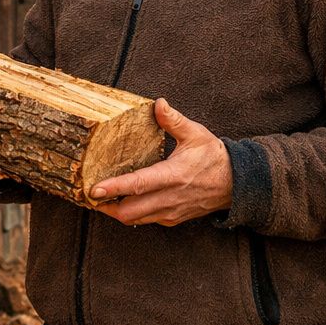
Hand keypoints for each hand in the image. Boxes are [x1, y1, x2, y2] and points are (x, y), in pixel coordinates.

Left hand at [89, 99, 232, 226]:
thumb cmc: (214, 157)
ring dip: (115, 211)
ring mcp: (170, 212)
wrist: (236, 184)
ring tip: (100, 199)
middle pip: (129, 211)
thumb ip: (174, 120)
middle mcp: (170, 198)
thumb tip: (158, 104)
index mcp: (173, 175)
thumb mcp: (196, 134)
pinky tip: (123, 202)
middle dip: (105, 205)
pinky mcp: (172, 219)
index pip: (138, 185)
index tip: (93, 189)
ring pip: (135, 219)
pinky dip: (131, 214)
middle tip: (88, 194)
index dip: (114, 188)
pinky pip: (146, 220)